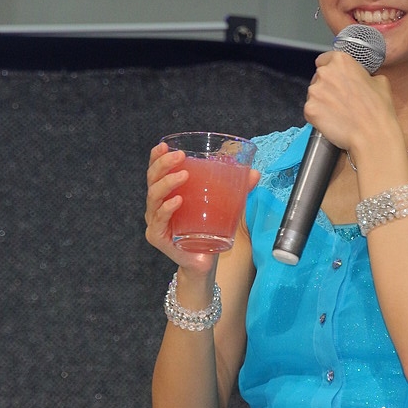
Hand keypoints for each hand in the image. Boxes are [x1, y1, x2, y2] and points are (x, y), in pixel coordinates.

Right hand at [144, 143, 258, 273]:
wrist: (204, 261)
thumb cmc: (207, 230)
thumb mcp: (221, 206)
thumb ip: (236, 190)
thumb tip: (254, 174)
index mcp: (166, 195)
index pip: (156, 172)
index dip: (157, 157)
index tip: (165, 145)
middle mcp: (156, 206)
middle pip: (152, 180)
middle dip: (164, 165)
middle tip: (179, 156)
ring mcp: (155, 222)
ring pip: (154, 198)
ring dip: (168, 183)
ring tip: (183, 175)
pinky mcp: (158, 237)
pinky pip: (159, 220)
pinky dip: (167, 209)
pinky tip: (177, 201)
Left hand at [304, 50, 398, 154]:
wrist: (372, 135)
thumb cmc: (377, 111)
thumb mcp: (380, 82)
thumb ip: (364, 74)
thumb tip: (362, 78)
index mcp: (341, 61)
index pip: (325, 59)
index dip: (332, 71)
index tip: (336, 79)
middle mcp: (325, 73)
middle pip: (318, 77)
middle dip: (327, 87)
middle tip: (342, 99)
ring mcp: (314, 91)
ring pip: (314, 94)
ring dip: (322, 101)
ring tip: (339, 112)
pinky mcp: (309, 109)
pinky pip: (311, 110)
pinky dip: (319, 116)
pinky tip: (333, 121)